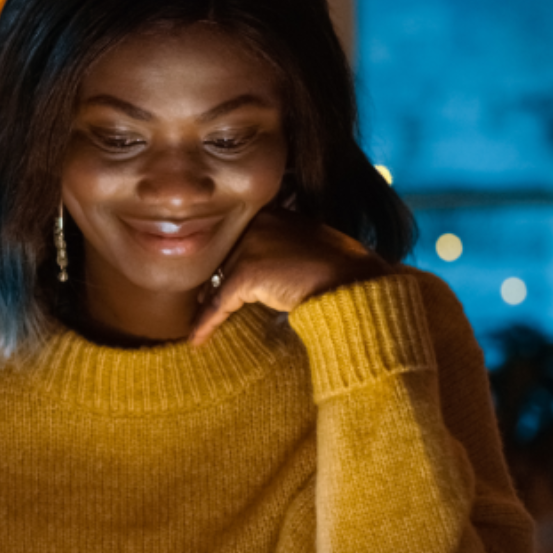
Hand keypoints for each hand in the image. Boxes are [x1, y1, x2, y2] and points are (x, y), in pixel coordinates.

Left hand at [190, 209, 390, 346]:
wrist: (354, 285)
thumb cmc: (342, 271)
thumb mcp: (308, 247)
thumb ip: (282, 249)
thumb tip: (262, 271)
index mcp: (274, 213)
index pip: (239, 238)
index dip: (228, 263)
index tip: (215, 281)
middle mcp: (258, 222)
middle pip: (224, 257)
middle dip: (215, 281)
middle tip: (202, 303)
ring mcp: (251, 245)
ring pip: (219, 280)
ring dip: (210, 304)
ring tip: (199, 323)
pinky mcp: (247, 272)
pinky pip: (219, 302)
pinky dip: (208, 322)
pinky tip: (197, 339)